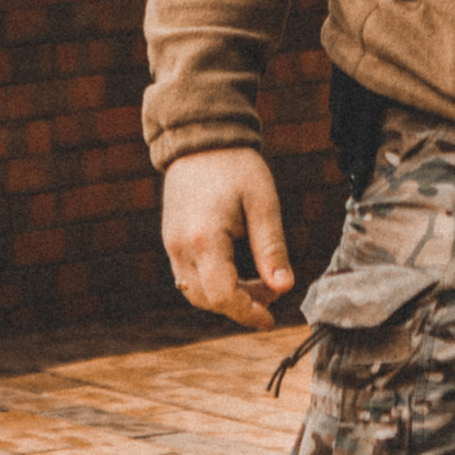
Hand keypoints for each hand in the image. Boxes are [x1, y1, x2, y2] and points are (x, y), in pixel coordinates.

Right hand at [161, 148, 295, 329]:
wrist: (201, 136)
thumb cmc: (236, 165)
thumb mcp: (263, 202)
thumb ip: (271, 248)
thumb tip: (284, 287)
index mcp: (204, 238)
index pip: (222, 296)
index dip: (248, 312)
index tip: (271, 317)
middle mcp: (180, 246)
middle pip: (208, 300)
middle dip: (241, 305)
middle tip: (272, 292)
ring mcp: (171, 243)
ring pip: (195, 292)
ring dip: (226, 297)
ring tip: (258, 282)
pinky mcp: (170, 239)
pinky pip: (187, 277)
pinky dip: (211, 284)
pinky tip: (236, 270)